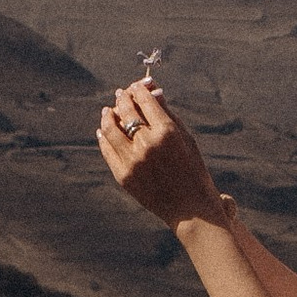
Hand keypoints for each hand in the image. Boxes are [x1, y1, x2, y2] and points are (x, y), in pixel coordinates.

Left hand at [95, 80, 229, 230]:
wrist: (190, 209)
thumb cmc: (193, 170)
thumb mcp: (185, 138)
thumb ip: (167, 113)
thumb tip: (152, 91)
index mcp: (165, 132)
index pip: (144, 100)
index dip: (139, 89)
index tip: (137, 86)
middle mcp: (146, 144)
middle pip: (126, 110)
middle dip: (123, 98)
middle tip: (122, 94)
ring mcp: (132, 161)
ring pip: (110, 128)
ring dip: (108, 115)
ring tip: (108, 110)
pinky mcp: (123, 175)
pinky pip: (107, 150)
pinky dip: (104, 137)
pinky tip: (104, 131)